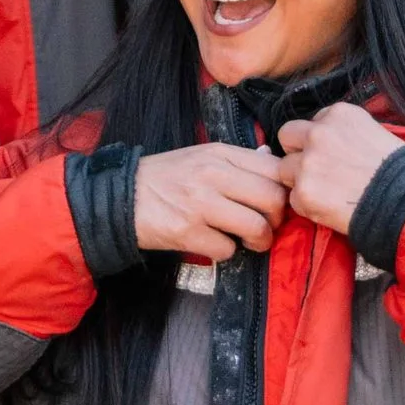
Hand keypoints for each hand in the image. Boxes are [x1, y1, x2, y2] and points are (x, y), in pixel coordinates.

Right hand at [132, 143, 292, 262]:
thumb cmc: (164, 178)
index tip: (275, 202)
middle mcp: (213, 174)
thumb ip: (236, 160)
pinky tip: (214, 243)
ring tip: (249, 242)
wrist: (120, 198)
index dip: (284, 190)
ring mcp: (201, 204)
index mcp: (219, 153)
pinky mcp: (188, 232)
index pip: (274, 169)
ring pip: (257, 227)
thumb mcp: (200, 156)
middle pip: (273, 199)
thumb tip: (271, 160)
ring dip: (259, 241)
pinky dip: (226, 252)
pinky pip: (228, 249)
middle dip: (276, 220)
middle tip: (266, 226)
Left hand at [279, 101, 404, 238]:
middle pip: (287, 137)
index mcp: (337, 114)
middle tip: (317, 170)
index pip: (310, 123)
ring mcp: (308, 163)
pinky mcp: (303, 192)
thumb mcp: (372, 132)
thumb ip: (342, 131)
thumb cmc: (397, 171)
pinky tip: (330, 207)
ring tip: (328, 192)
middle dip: (297, 152)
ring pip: (284, 169)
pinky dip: (307, 205)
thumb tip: (323, 140)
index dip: (318, 141)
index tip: (333, 155)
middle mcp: (318, 134)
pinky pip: (293, 198)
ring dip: (299, 180)